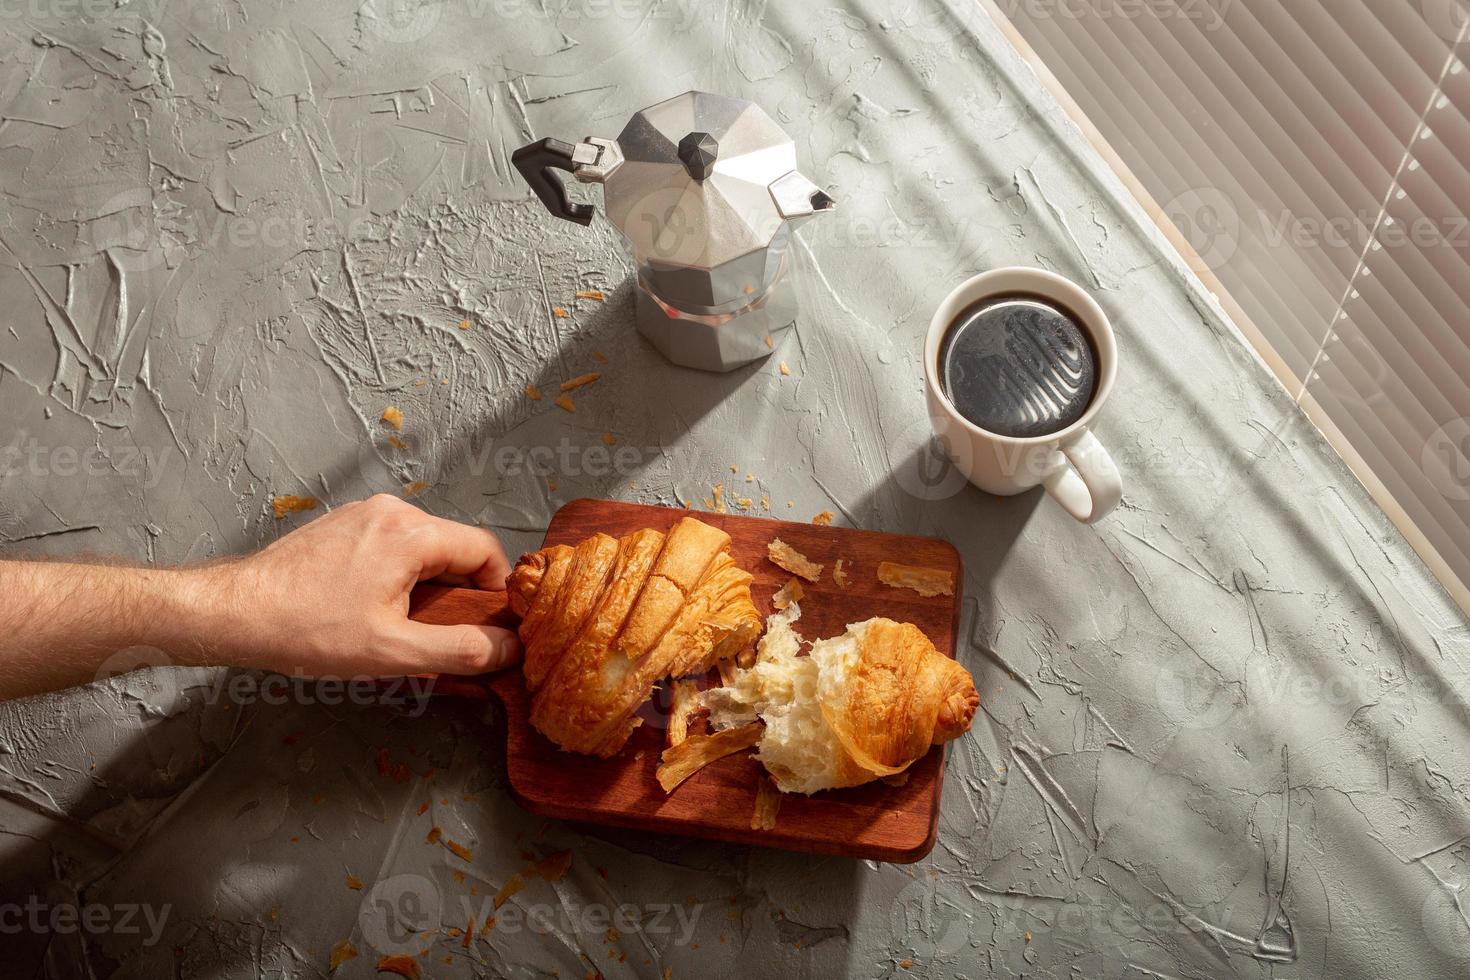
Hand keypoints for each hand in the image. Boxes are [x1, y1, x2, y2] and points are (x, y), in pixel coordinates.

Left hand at [212, 494, 520, 678]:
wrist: (233, 613)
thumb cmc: (306, 629)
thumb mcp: (394, 651)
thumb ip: (461, 649)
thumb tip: (508, 647)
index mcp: (410, 533)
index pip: (485, 549)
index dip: (496, 590)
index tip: (489, 624)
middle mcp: (391, 511)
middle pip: (453, 547)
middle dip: (458, 591)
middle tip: (442, 633)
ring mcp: (364, 514)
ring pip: (422, 547)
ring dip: (427, 585)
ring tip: (402, 625)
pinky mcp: (343, 525)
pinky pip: (392, 545)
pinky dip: (398, 575)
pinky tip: (373, 608)